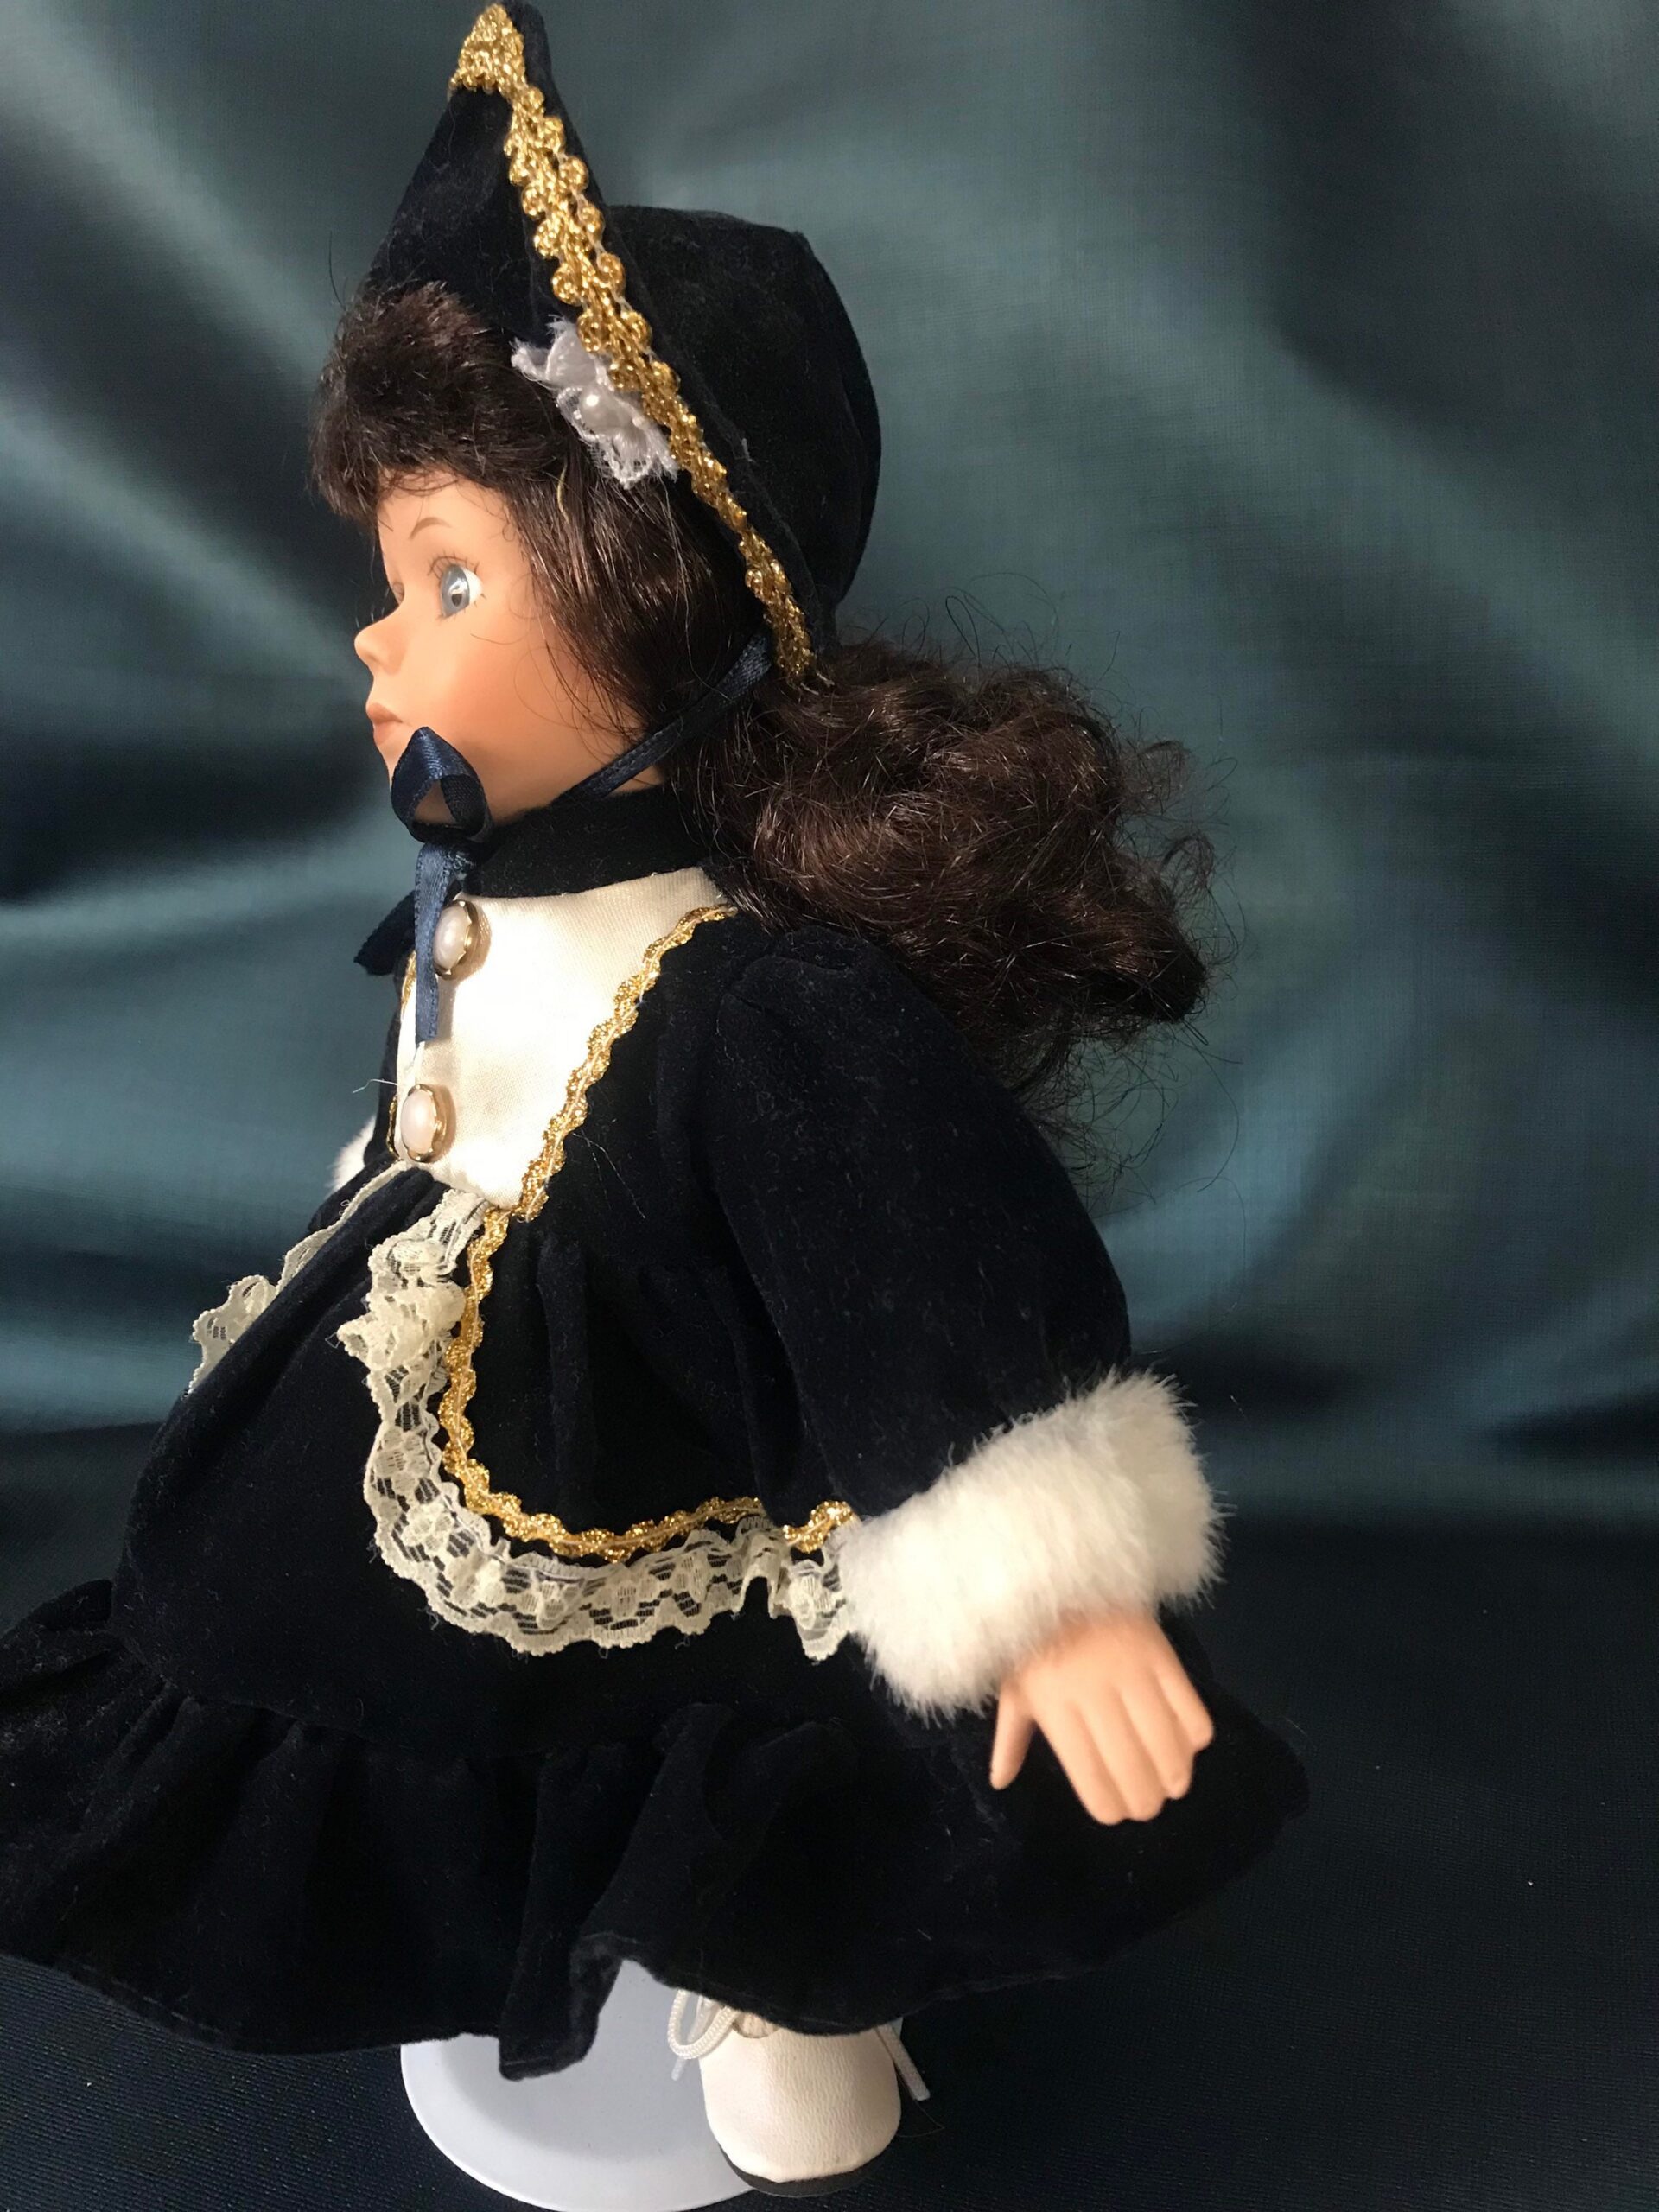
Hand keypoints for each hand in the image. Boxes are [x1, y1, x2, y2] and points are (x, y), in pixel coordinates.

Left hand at [989, 1608, 1215, 1822]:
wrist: (1062, 1570)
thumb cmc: (1033, 1635)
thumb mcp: (1013, 1685)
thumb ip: (1010, 1737)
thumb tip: (1000, 1783)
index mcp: (1054, 1705)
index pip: (1090, 1776)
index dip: (1109, 1806)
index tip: (1117, 1813)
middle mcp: (1093, 1691)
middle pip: (1131, 1767)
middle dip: (1145, 1799)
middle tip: (1149, 1806)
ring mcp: (1130, 1669)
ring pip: (1166, 1743)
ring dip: (1175, 1775)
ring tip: (1174, 1785)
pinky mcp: (1160, 1651)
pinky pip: (1189, 1706)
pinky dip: (1194, 1734)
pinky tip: (1188, 1746)